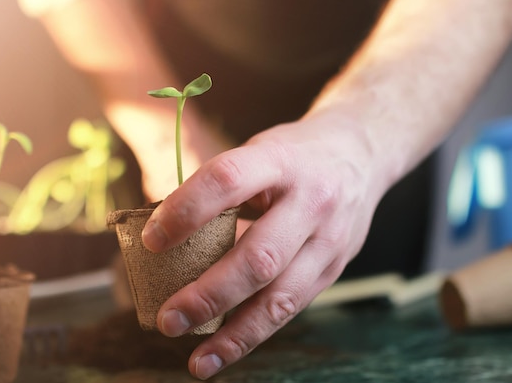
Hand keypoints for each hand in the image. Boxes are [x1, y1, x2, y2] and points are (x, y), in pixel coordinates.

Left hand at [141, 110, 390, 378]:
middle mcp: (310, 201)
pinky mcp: (334, 269)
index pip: (228, 180)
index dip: (187, 209)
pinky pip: (292, 307)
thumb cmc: (294, 156)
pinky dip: (255, 332)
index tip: (151, 239)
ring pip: (281, 297)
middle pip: (259, 256)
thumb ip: (219, 189)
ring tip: (197, 359)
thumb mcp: (259, 151)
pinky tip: (225, 348)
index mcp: (280, 160)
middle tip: (168, 318)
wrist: (361, 154)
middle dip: (209, 294)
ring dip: (234, 333)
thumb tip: (164, 235)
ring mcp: (328, 240)